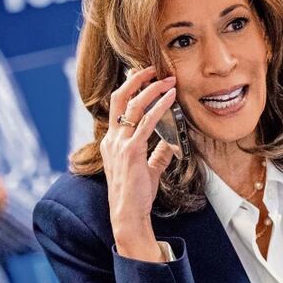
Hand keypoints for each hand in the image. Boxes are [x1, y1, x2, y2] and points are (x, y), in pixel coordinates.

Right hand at [100, 66, 177, 255]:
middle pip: (120, 98)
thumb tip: (170, 144)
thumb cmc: (137, 195)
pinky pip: (146, 122)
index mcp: (112, 141)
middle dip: (136, 79)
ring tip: (168, 80)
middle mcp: (112, 139)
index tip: (146, 77)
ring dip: (152, 89)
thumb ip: (157, 154)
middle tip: (153, 68)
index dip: (131, 89)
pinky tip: (171, 98)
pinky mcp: (131, 151)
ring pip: (133, 106)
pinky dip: (159, 106)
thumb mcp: (148, 170)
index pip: (118, 107)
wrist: (128, 214)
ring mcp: (119, 144)